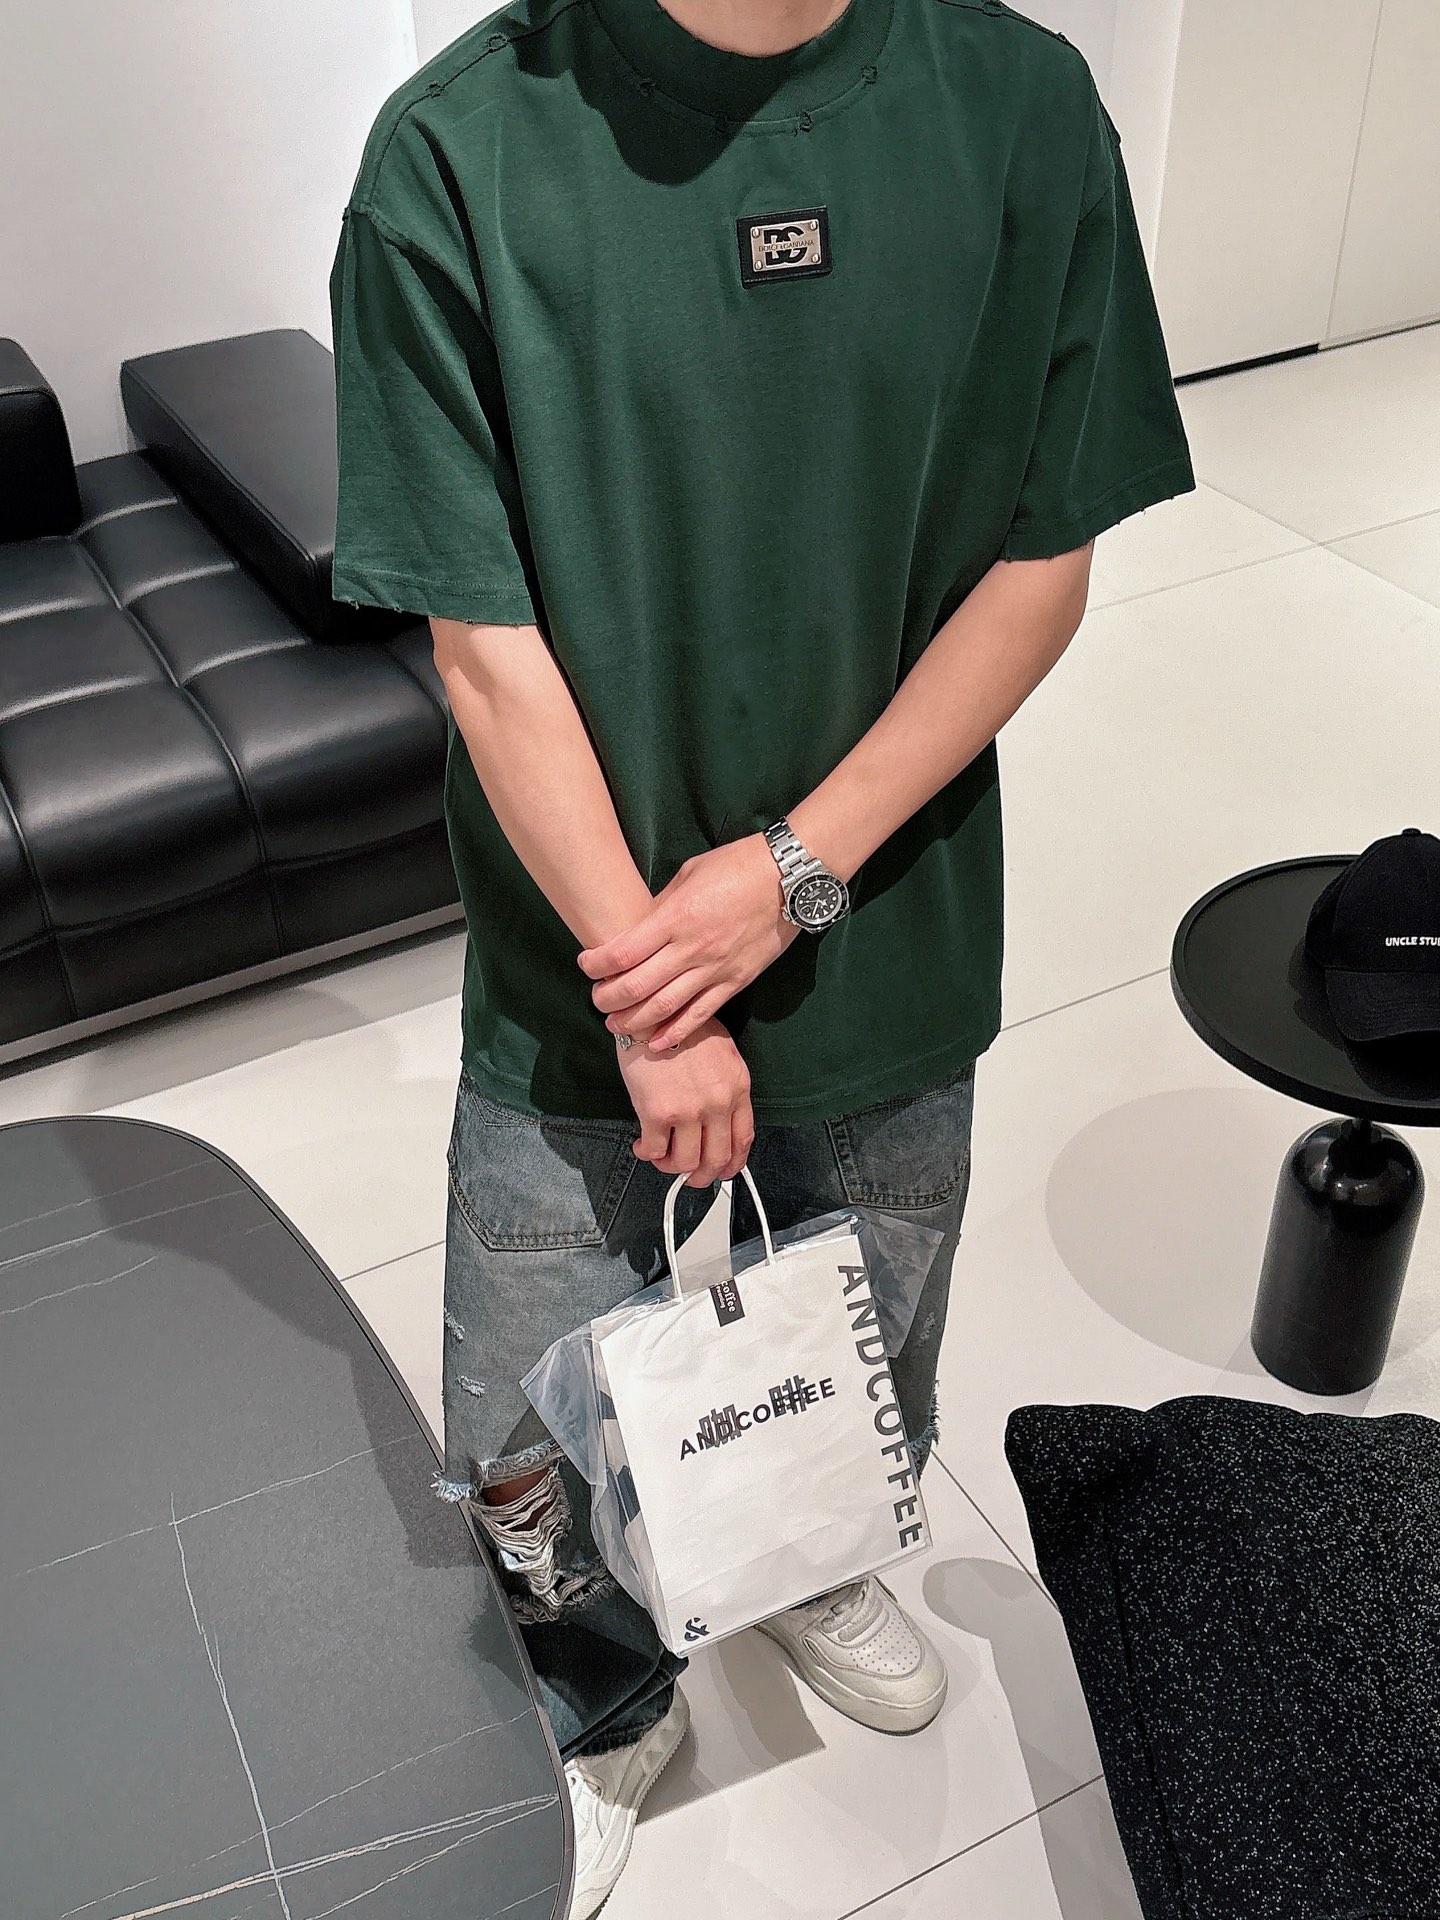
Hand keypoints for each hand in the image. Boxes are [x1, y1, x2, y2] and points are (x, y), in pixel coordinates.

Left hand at [577, 834, 800, 1049]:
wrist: (788, 878)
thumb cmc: (736, 866)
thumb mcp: (688, 875)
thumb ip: (662, 908)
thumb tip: (638, 929)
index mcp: (676, 916)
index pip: (622, 952)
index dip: (596, 964)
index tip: (586, 965)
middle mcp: (692, 947)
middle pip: (637, 985)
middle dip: (608, 999)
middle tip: (597, 1001)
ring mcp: (715, 968)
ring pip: (665, 1007)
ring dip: (634, 1021)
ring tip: (616, 1025)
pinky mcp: (736, 981)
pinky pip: (701, 1014)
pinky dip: (676, 1031)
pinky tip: (657, 1041)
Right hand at [617, 1016, 753, 1186]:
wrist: (652, 1012)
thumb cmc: (682, 1028)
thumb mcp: (722, 1054)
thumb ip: (725, 1087)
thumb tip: (719, 1118)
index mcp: (737, 1088)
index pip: (743, 1140)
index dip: (732, 1164)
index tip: (722, 1170)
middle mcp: (717, 1103)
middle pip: (716, 1160)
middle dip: (701, 1176)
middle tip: (688, 1175)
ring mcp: (688, 1110)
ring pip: (685, 1163)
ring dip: (670, 1167)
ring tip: (661, 1156)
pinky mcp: (657, 1112)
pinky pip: (654, 1151)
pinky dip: (647, 1154)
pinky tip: (642, 1145)